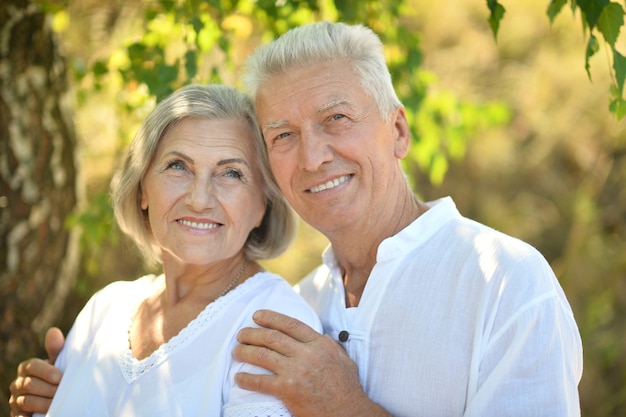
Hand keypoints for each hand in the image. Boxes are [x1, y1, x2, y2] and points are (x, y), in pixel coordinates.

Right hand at [8, 327, 64, 416]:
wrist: (51, 399)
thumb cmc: (56, 378)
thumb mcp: (58, 364)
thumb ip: (56, 349)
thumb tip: (53, 331)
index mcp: (27, 368)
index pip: (31, 366)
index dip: (46, 371)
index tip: (60, 377)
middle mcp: (18, 383)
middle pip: (29, 384)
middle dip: (49, 388)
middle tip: (63, 392)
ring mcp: (16, 401)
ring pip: (27, 401)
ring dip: (45, 402)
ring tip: (58, 402)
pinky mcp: (18, 416)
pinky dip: (31, 416)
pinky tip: (45, 414)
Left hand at [233, 310, 389, 416]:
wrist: (347, 413)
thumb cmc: (347, 389)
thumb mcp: (345, 360)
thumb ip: (332, 346)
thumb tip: (323, 336)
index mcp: (320, 344)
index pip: (291, 324)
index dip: (271, 318)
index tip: (257, 316)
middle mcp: (306, 354)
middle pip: (272, 337)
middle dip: (253, 333)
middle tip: (241, 334)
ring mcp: (296, 371)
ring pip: (263, 355)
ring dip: (245, 352)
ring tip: (236, 351)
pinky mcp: (287, 390)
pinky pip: (261, 381)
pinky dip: (247, 379)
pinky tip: (239, 378)